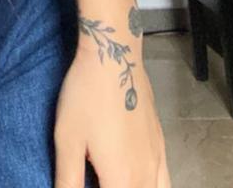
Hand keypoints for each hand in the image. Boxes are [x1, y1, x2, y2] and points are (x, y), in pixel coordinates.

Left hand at [53, 39, 170, 186]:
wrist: (114, 57)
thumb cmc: (86, 96)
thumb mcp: (67, 140)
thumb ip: (68, 181)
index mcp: (121, 180)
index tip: (88, 182)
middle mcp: (145, 176)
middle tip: (98, 179)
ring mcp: (158, 159)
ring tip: (117, 181)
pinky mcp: (161, 143)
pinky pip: (165, 181)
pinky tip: (139, 181)